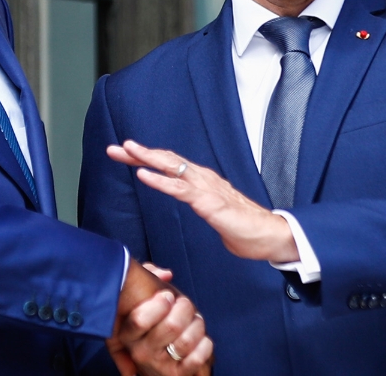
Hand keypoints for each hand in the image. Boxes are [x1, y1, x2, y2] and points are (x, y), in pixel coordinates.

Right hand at [107, 261, 212, 375]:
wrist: (156, 361)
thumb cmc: (151, 322)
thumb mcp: (141, 298)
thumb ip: (148, 275)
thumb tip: (166, 275)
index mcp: (127, 333)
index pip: (140, 320)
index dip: (160, 304)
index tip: (168, 296)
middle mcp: (140, 352)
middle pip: (172, 326)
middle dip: (185, 309)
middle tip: (184, 305)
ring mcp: (159, 365)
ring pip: (187, 340)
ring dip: (197, 325)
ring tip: (195, 320)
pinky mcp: (177, 375)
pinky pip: (198, 357)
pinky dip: (205, 344)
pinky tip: (201, 338)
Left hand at [108, 140, 299, 262]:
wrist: (271, 237)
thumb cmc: (247, 230)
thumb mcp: (217, 216)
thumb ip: (206, 210)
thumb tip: (204, 212)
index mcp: (203, 182)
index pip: (171, 166)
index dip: (148, 159)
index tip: (126, 155)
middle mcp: (203, 179)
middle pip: (167, 160)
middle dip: (139, 154)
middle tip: (114, 148)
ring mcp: (206, 188)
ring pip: (171, 167)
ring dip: (146, 158)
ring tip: (126, 150)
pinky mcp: (209, 202)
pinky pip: (180, 189)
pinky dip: (159, 180)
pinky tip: (144, 174)